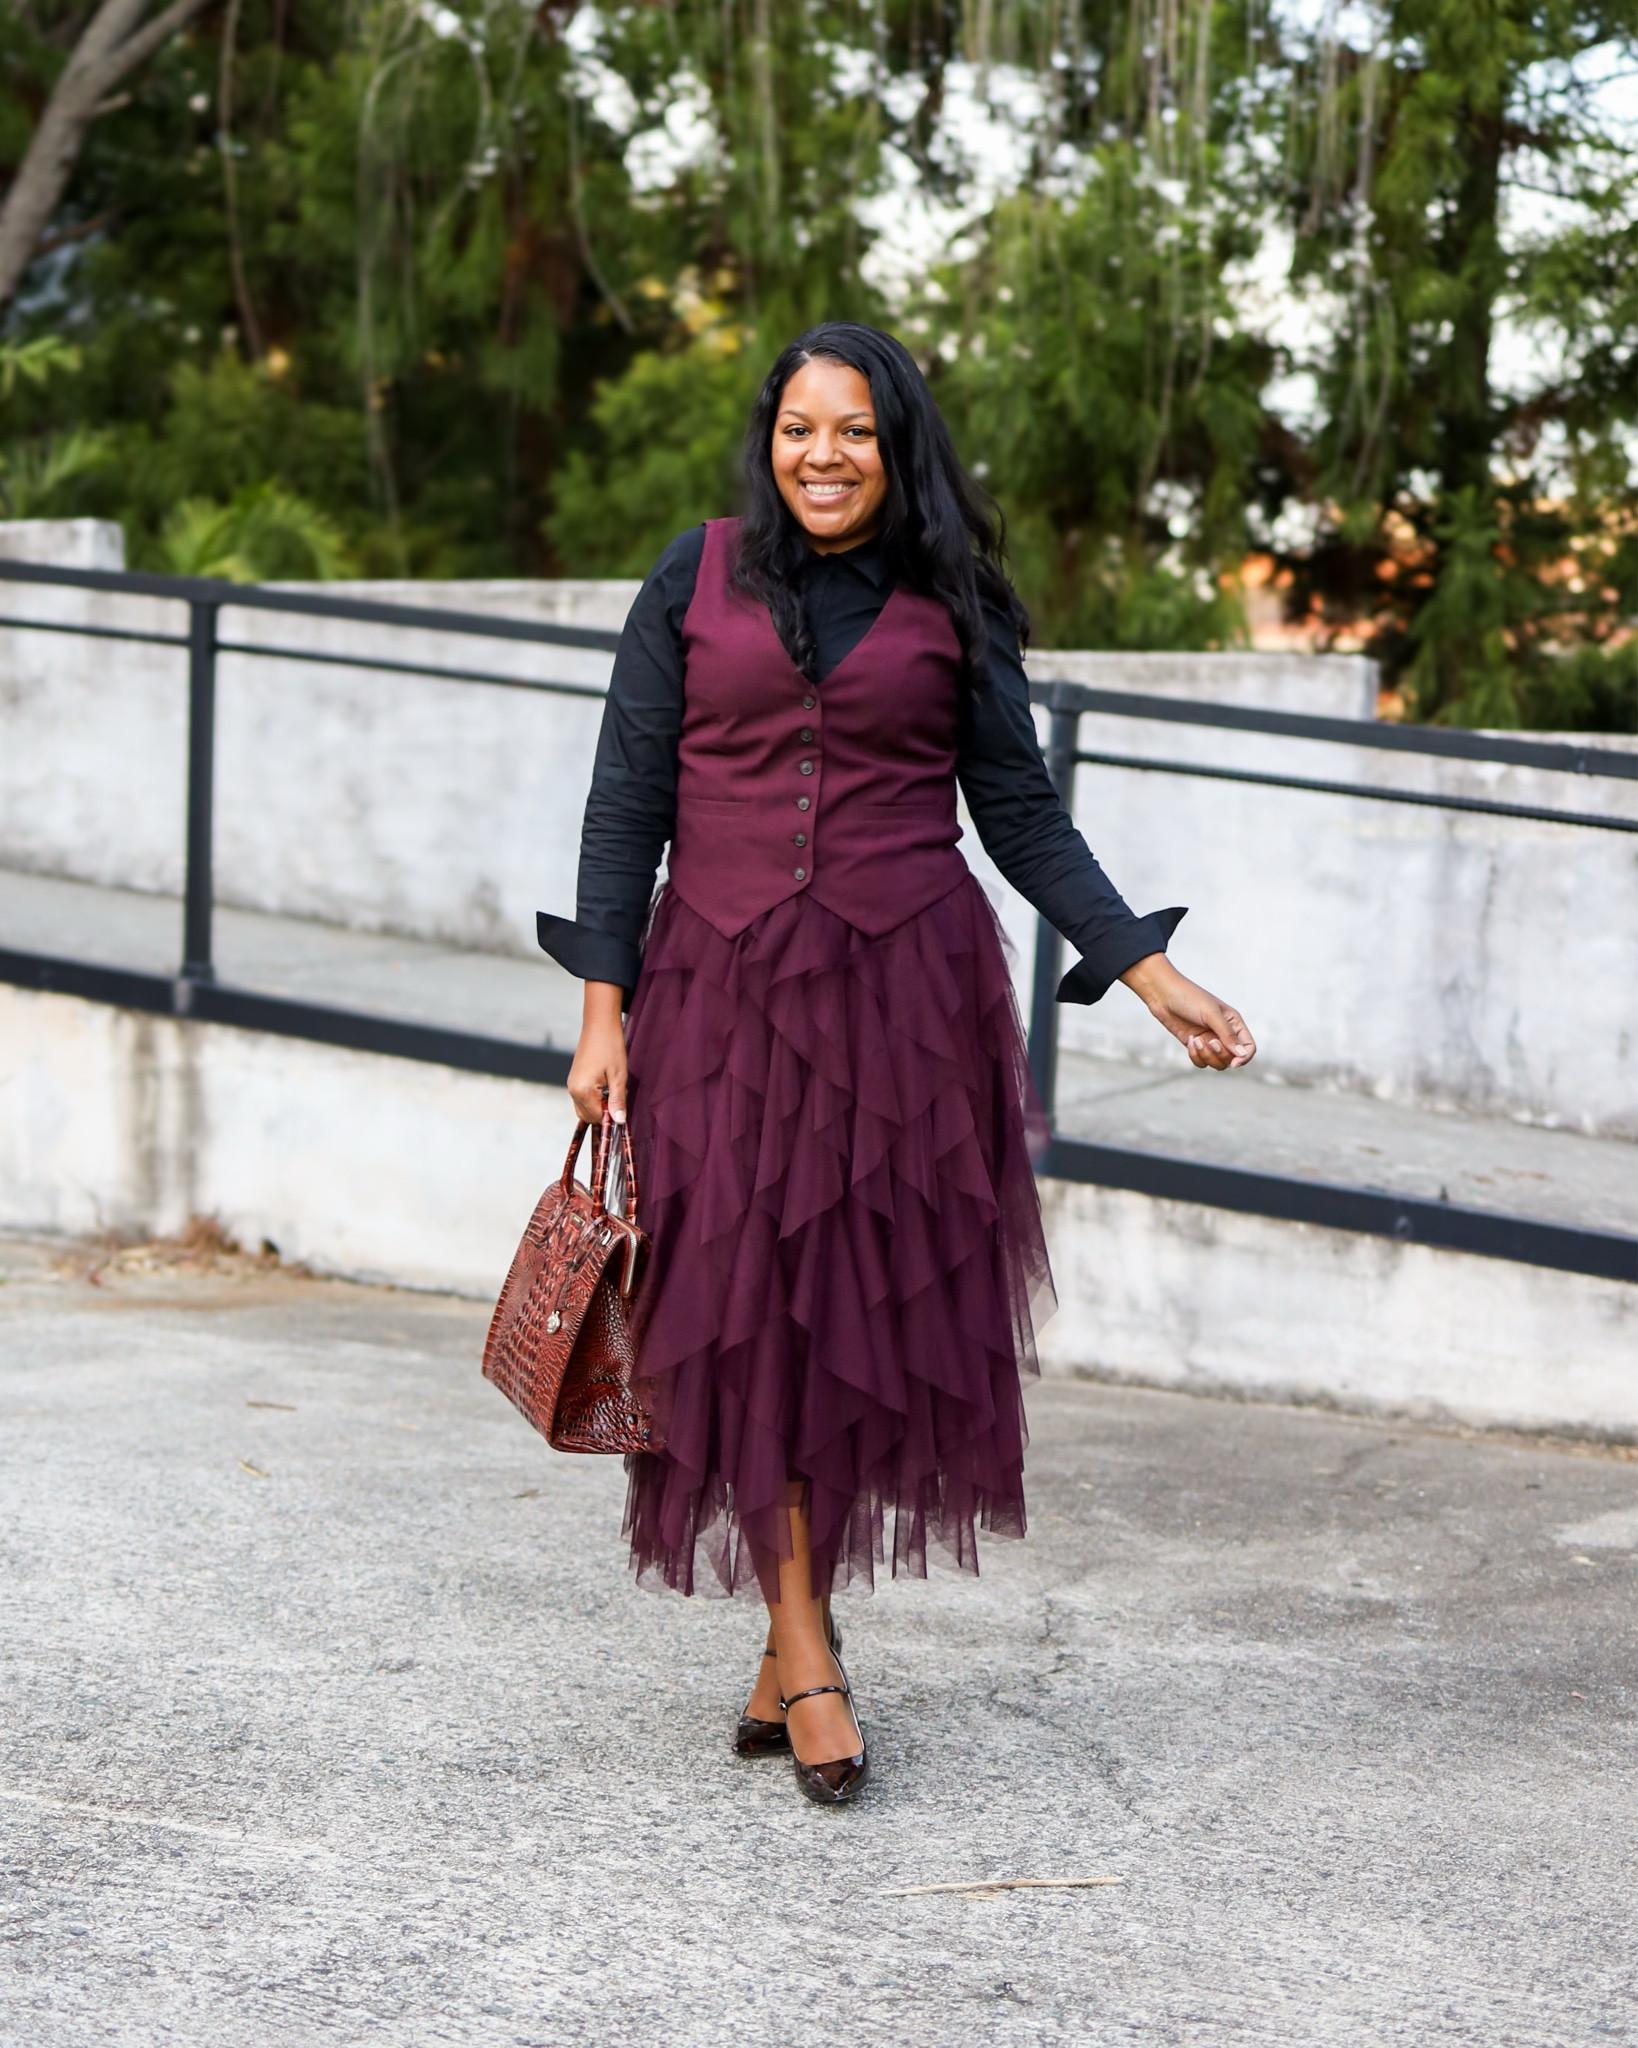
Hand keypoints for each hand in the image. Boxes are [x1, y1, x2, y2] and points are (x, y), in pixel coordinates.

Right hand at [566, 980, 627, 1123]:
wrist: (599, 1025)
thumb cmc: (611, 1047)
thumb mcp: (619, 1076)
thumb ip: (617, 1101)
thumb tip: (619, 1122)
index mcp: (582, 1091)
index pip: (597, 1118)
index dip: (612, 1116)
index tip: (623, 1108)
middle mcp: (573, 1090)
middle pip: (589, 1116)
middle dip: (605, 1113)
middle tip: (619, 1095)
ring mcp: (572, 1085)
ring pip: (586, 1109)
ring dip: (600, 1106)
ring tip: (613, 1088)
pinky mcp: (574, 1080)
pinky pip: (583, 1099)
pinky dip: (595, 1099)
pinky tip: (606, 1084)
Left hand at [1120, 954, 1255, 1071]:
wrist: (1163, 994)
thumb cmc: (1189, 998)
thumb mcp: (1211, 1015)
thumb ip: (1227, 1035)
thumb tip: (1242, 1054)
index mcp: (1234, 1023)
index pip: (1248, 1047)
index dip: (1244, 1058)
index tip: (1233, 1063)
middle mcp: (1224, 1033)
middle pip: (1232, 1058)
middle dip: (1220, 1054)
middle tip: (1208, 1041)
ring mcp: (1209, 1040)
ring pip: (1217, 1063)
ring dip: (1206, 1056)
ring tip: (1195, 1040)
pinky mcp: (1195, 1045)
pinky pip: (1201, 1062)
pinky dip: (1195, 1056)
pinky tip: (1189, 1041)